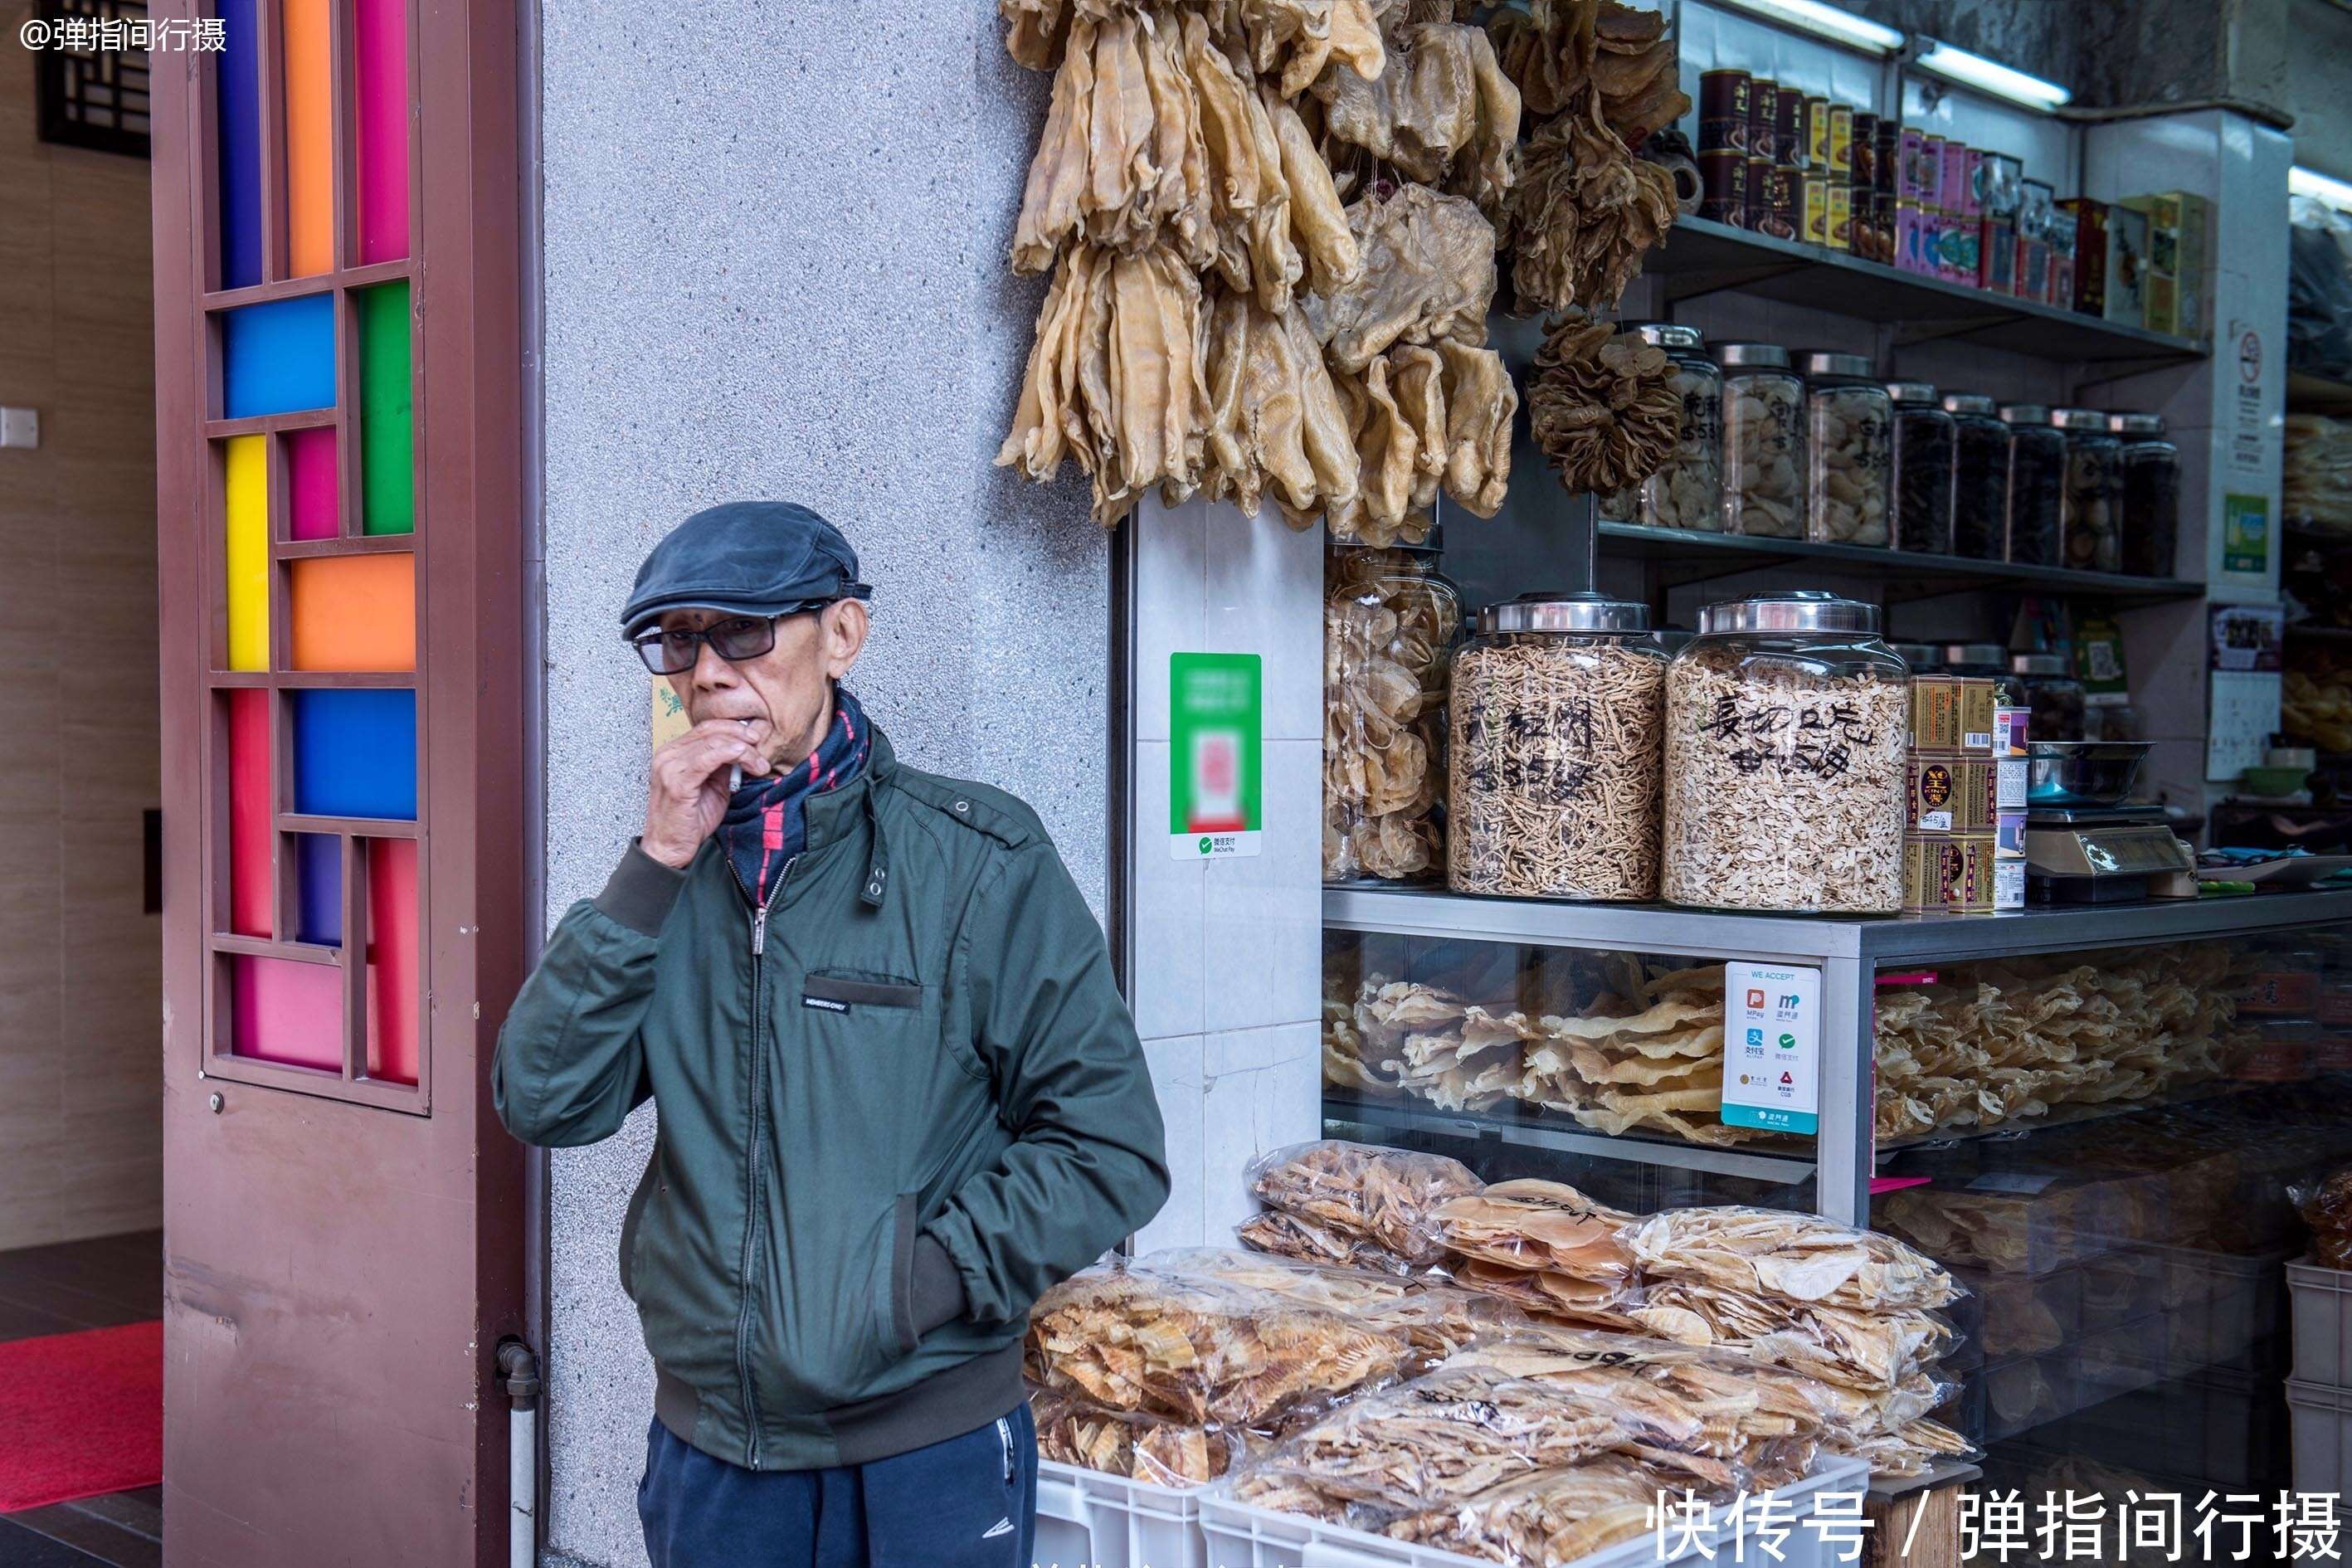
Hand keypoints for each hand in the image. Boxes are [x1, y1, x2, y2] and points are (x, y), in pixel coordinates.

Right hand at [642, 721, 767, 868]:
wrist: (670, 849)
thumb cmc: (691, 821)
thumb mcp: (713, 786)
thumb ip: (724, 766)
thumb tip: (745, 749)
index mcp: (673, 753)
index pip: (706, 728)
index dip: (733, 728)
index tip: (755, 738)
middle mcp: (667, 755)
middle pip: (710, 731)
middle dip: (742, 737)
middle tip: (761, 750)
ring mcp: (669, 768)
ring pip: (713, 742)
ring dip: (742, 750)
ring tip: (759, 764)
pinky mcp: (676, 783)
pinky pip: (707, 759)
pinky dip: (731, 755)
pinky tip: (746, 760)